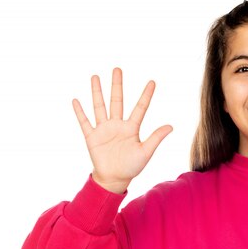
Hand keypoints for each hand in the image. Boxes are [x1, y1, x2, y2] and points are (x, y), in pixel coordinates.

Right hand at [72, 68, 172, 192]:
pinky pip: (85, 122)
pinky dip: (80, 112)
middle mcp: (118, 125)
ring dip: (97, 92)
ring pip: (100, 107)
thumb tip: (171, 126)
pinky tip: (76, 100)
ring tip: (95, 77)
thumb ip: (156, 138)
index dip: (146, 95)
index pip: (140, 108)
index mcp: (132, 128)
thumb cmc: (132, 167)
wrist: (114, 179)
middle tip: (117, 69)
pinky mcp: (92, 137)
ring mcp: (104, 129)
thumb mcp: (146, 152)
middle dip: (117, 85)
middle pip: (117, 101)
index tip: (152, 82)